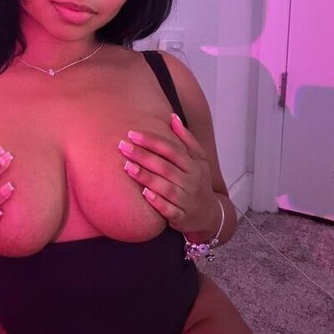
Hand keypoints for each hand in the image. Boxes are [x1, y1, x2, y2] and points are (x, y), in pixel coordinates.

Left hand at [117, 113, 220, 236]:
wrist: (210, 215)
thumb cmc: (199, 182)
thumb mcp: (199, 160)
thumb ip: (186, 139)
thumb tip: (172, 117)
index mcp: (194, 166)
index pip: (171, 150)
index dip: (152, 141)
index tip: (132, 134)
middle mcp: (191, 182)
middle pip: (165, 166)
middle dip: (143, 156)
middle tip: (123, 146)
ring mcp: (186, 200)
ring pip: (165, 187)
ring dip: (146, 177)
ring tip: (127, 167)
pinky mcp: (181, 217)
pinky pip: (168, 209)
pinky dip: (157, 202)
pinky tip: (143, 193)